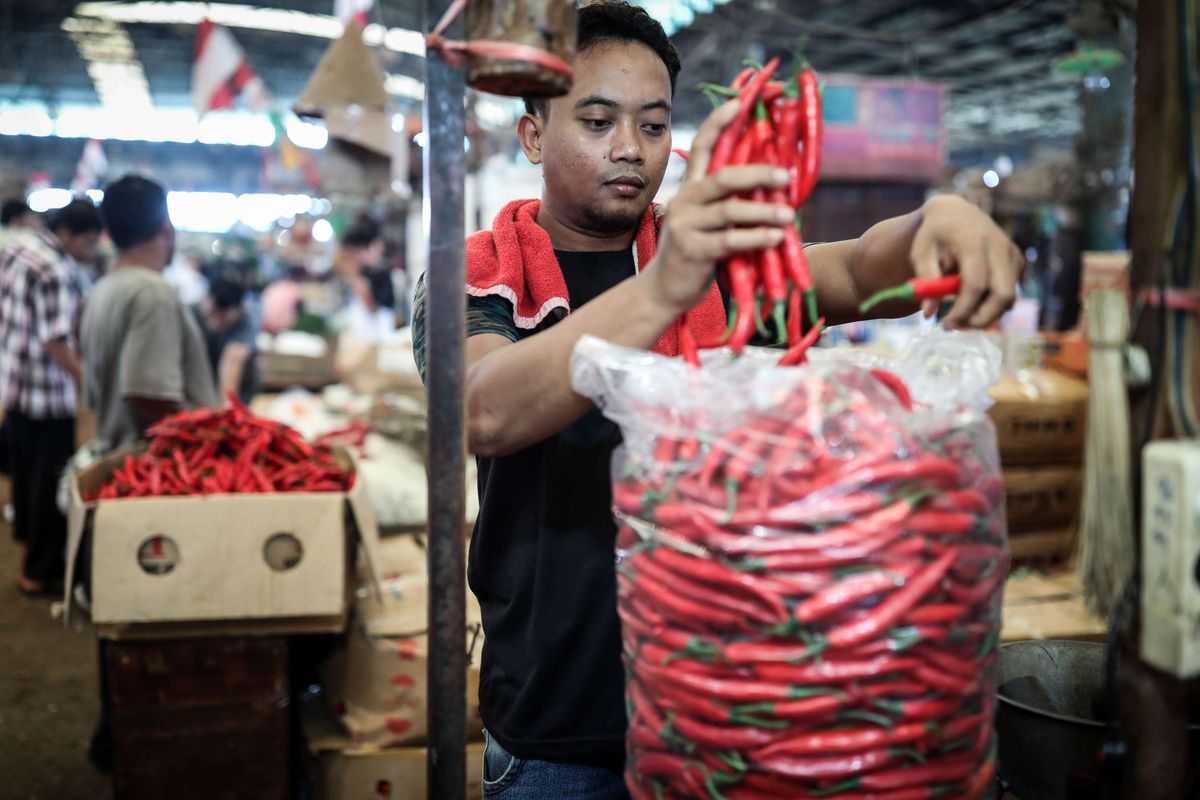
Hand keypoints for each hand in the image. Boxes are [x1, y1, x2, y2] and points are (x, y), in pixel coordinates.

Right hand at [641, 100, 791, 314]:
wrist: (665, 290)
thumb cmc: (697, 251)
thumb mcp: (708, 220)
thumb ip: (731, 200)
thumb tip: (775, 183)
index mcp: (691, 187)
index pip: (703, 145)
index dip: (720, 121)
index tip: (741, 101)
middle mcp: (685, 200)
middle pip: (723, 177)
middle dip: (758, 174)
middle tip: (786, 176)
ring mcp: (686, 225)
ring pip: (730, 210)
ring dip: (764, 212)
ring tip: (790, 216)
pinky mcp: (693, 250)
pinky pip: (730, 240)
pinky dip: (756, 238)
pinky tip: (776, 238)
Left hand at [909, 195, 1025, 328]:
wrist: (957, 211)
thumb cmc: (934, 234)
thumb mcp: (920, 252)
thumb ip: (925, 281)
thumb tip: (929, 313)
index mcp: (973, 242)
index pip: (976, 284)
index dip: (963, 310)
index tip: (946, 325)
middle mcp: (999, 247)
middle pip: (1003, 295)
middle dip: (982, 319)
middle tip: (957, 327)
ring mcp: (1012, 253)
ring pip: (1010, 297)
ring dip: (987, 314)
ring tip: (961, 314)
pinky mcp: (1018, 260)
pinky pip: (1012, 291)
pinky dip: (994, 303)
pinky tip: (973, 298)